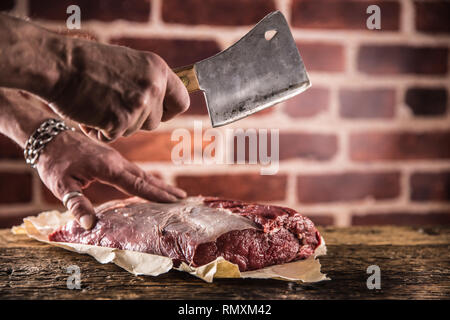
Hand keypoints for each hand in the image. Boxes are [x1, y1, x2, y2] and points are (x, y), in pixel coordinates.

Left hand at [36, 129, 186, 228]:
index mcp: (108, 168)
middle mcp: (117, 162)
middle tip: (183, 198)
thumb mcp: (61, 185)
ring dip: (158, 183)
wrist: (49, 135)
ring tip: (174, 192)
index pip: (137, 184)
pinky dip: (146, 179)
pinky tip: (150, 183)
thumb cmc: (54, 161)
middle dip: (164, 189)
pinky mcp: (112, 158)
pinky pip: (134, 170)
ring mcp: (115, 158)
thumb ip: (77, 205)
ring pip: (142, 173)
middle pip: (145, 178)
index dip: (156, 194)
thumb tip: (89, 225)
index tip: (173, 201)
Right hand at [49, 36, 188, 141]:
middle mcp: (153, 87)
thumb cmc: (88, 64)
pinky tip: (90, 113)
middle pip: (155, 122)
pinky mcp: (120, 121)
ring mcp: (138, 105)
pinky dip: (100, 131)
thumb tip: (160, 99)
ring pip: (134, 131)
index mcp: (158, 70)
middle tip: (113, 104)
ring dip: (117, 125)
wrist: (60, 65)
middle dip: (136, 120)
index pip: (181, 101)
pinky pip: (114, 137)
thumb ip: (148, 82)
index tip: (157, 112)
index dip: (169, 111)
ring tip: (98, 103)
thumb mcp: (129, 64)